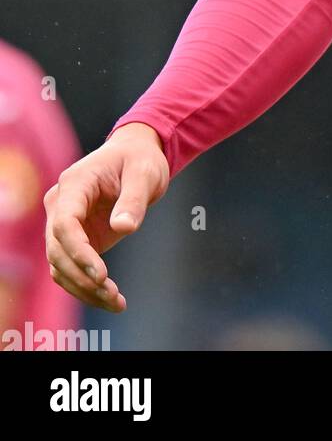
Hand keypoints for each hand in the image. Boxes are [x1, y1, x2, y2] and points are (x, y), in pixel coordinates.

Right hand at [44, 122, 169, 312]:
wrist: (136, 155)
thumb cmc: (140, 159)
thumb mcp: (145, 172)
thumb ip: (134, 198)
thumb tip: (123, 228)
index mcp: (74, 184)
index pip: (64, 223)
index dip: (79, 252)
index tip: (102, 275)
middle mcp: (61, 205)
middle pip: (57, 250)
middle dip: (83, 278)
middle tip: (113, 295)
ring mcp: (63, 223)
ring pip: (60, 265)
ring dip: (83, 289)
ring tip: (116, 303)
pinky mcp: (75, 239)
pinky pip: (72, 268)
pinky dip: (87, 286)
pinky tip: (111, 299)